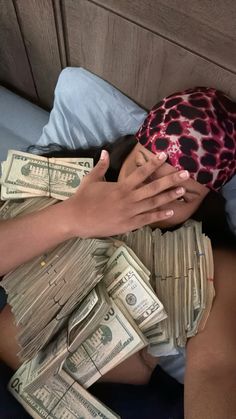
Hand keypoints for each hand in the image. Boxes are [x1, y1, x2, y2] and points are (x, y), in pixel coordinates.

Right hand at [62, 150, 188, 237]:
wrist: (76, 218)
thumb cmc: (83, 198)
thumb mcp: (91, 179)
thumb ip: (101, 166)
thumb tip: (105, 151)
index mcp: (121, 186)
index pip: (141, 172)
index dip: (154, 164)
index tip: (165, 156)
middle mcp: (129, 198)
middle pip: (154, 187)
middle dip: (170, 180)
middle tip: (185, 174)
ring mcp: (130, 212)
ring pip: (154, 203)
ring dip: (169, 196)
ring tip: (182, 190)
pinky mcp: (129, 224)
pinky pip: (147, 219)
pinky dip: (159, 215)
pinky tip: (171, 211)